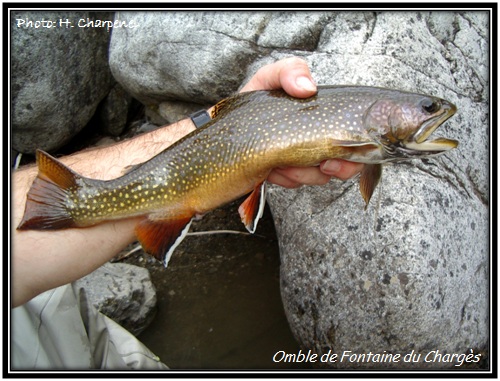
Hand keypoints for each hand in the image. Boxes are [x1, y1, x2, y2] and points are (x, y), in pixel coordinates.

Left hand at [240, 57, 362, 187]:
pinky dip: (284, 177)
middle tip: (323, 164)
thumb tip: (308, 88)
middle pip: (347, 163)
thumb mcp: (268, 78)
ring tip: (281, 160)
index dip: (357, 150)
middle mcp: (317, 140)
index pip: (355, 136)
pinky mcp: (285, 176)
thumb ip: (289, 71)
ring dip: (303, 172)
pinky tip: (270, 168)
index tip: (342, 154)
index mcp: (321, 118)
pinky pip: (295, 183)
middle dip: (338, 168)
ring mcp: (301, 160)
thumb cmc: (251, 104)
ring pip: (320, 177)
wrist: (222, 130)